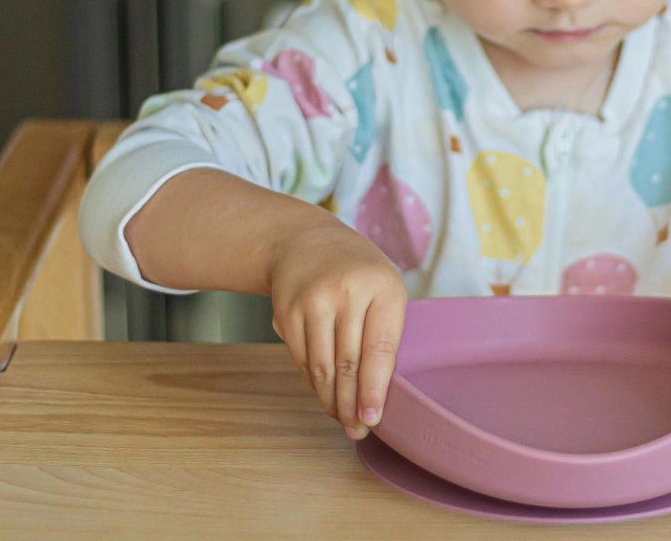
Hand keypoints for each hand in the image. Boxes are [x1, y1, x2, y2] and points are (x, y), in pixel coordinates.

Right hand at [268, 210, 406, 438]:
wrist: (306, 240)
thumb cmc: (356, 270)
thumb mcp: (384, 287)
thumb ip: (385, 331)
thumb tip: (379, 391)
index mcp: (382, 286)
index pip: (379, 348)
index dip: (375, 388)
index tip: (373, 417)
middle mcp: (346, 292)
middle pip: (348, 363)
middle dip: (352, 404)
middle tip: (357, 429)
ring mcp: (312, 301)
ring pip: (322, 368)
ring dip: (331, 400)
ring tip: (342, 418)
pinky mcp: (286, 312)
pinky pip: (301, 360)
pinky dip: (313, 382)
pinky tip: (324, 392)